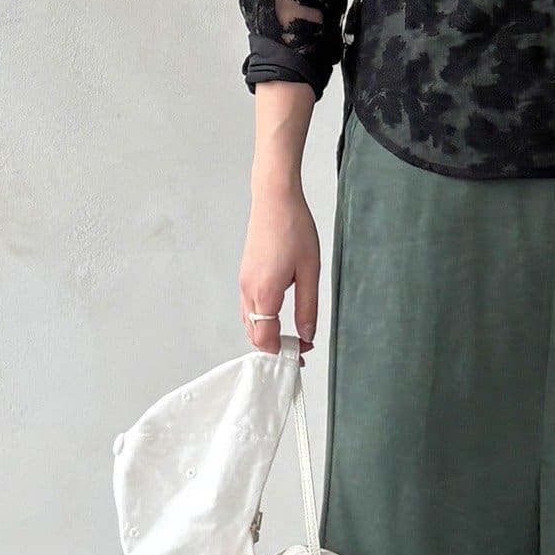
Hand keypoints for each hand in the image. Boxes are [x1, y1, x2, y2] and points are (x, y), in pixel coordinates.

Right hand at [239, 184, 319, 357]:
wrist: (274, 199)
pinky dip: (262, 319)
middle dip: (274, 347)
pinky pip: (249, 308)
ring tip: (294, 334)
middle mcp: (248, 290)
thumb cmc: (293, 228)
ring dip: (267, 334)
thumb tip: (307, 334)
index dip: (282, 352)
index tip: (301, 355)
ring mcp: (244, 283)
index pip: (265, 338)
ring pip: (250, 322)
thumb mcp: (310, 271)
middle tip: (300, 348)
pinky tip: (280, 315)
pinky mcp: (245, 275)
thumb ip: (308, 307)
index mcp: (264, 292)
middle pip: (254, 334)